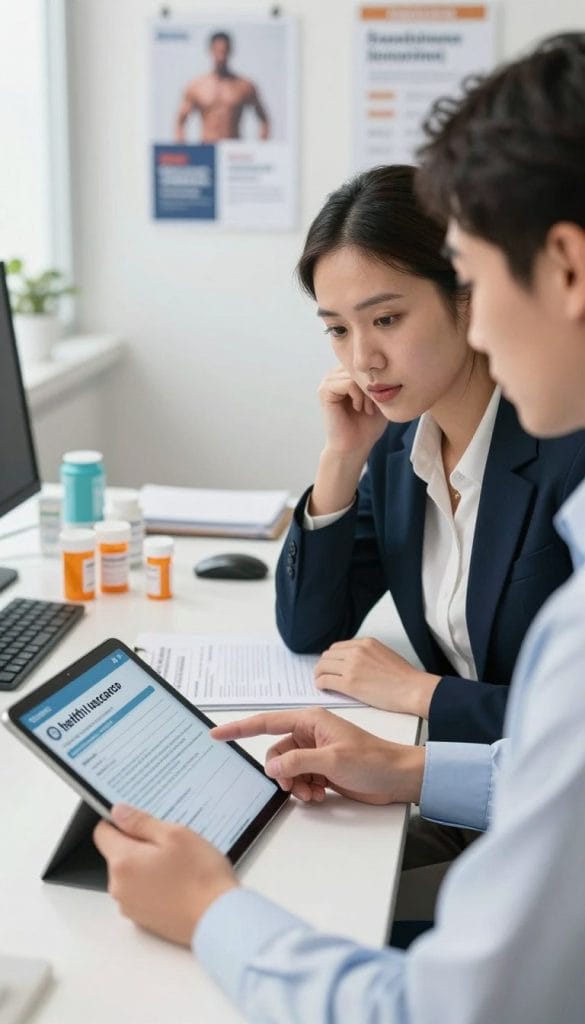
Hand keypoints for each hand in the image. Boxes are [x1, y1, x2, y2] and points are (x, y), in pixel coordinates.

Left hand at [93, 804, 237, 945]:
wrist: (217, 918)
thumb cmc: (200, 876)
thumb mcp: (174, 835)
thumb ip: (141, 822)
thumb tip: (118, 812)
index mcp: (123, 862)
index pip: (102, 832)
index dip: (120, 822)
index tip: (140, 821)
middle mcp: (119, 887)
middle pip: (118, 854)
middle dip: (139, 845)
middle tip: (171, 845)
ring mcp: (130, 906)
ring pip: (131, 873)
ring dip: (148, 865)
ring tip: (179, 866)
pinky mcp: (143, 920)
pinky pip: (141, 892)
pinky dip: (154, 885)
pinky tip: (178, 883)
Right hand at [211, 708, 424, 805]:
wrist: (398, 777)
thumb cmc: (373, 760)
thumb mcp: (332, 760)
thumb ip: (298, 761)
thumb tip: (273, 765)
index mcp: (309, 720)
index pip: (266, 722)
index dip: (239, 728)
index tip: (217, 733)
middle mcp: (309, 734)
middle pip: (276, 753)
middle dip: (281, 773)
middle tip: (295, 786)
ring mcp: (315, 753)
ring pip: (286, 769)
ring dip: (294, 785)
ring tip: (313, 793)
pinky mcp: (322, 769)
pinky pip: (299, 779)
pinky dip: (305, 790)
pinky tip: (320, 795)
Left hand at [315, 637, 439, 717]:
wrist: (413, 689)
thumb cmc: (404, 677)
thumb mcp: (384, 654)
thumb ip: (366, 654)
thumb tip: (352, 662)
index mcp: (366, 642)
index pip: (338, 647)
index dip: (331, 658)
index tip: (329, 665)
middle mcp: (357, 651)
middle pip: (328, 655)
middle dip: (323, 665)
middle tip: (322, 674)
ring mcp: (352, 666)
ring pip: (323, 666)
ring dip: (319, 674)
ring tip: (320, 681)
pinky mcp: (349, 683)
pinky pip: (325, 680)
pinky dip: (320, 684)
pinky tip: (322, 688)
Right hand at [318, 365, 387, 458]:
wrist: (354, 446)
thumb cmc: (368, 425)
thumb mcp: (381, 397)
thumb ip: (383, 378)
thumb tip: (391, 361)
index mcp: (348, 374)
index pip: (367, 362)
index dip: (377, 378)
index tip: (380, 400)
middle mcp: (336, 374)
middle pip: (361, 366)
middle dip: (372, 385)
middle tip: (373, 407)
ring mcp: (328, 381)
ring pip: (356, 374)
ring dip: (366, 392)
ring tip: (367, 409)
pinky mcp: (325, 390)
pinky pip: (348, 383)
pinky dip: (358, 396)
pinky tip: (358, 408)